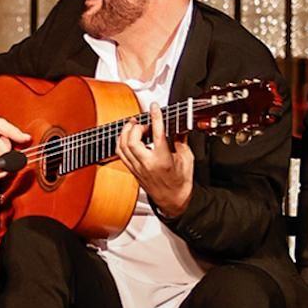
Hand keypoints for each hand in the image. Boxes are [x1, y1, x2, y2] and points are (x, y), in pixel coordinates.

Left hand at [117, 101, 192, 217]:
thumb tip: (178, 125)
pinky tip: (126, 136)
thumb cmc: (180, 182)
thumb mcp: (187, 158)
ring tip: (133, 125)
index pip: (157, 133)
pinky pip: (120, 154)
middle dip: (136, 126)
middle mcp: (147, 164)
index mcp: (163, 160)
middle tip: (143, 121)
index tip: (154, 107)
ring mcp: (138, 168)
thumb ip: (181, 140)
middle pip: (132, 140)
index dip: (155, 117)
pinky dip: (121, 142)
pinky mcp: (133, 171)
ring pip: (122, 147)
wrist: (173, 200)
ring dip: (125, 132)